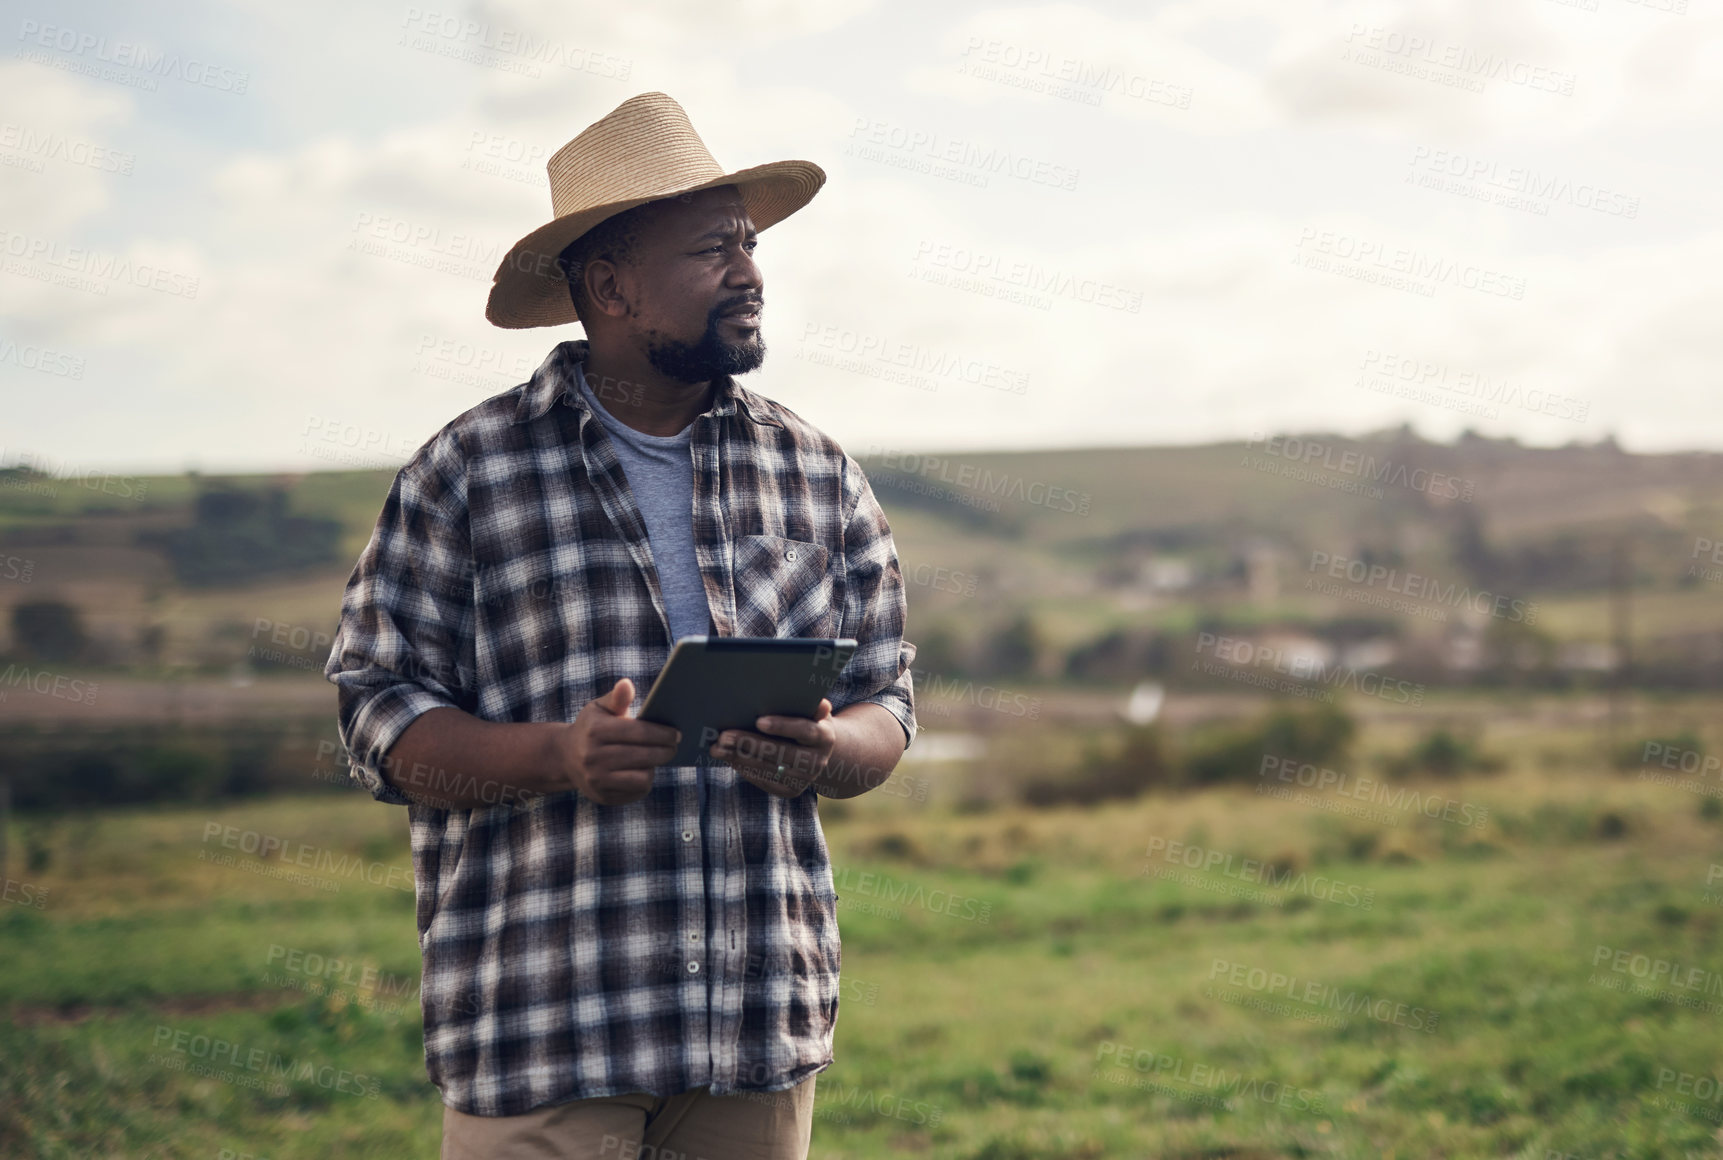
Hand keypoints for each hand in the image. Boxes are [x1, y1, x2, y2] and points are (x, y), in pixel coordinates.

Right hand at [558, 678, 680, 805]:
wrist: (565, 758)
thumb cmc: (590, 727)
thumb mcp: (599, 708)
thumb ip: (617, 698)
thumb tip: (627, 684)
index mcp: (595, 731)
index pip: (638, 732)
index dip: (662, 733)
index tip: (676, 734)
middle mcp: (593, 757)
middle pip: (643, 756)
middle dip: (665, 751)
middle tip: (674, 746)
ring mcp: (597, 780)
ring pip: (642, 777)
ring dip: (654, 766)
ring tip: (657, 757)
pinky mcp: (603, 796)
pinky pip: (636, 791)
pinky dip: (645, 781)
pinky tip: (644, 770)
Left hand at [710, 699, 837, 797]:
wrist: (819, 753)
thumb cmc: (808, 722)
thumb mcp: (813, 713)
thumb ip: (813, 707)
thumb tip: (821, 703)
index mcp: (825, 737)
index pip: (804, 730)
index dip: (782, 726)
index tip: (758, 721)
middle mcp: (817, 761)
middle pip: (780, 752)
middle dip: (749, 743)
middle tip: (724, 735)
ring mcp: (804, 779)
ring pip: (768, 769)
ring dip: (739, 758)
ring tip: (717, 748)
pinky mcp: (791, 791)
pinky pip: (764, 782)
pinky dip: (745, 770)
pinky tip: (729, 758)